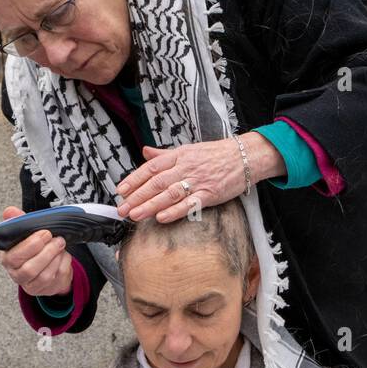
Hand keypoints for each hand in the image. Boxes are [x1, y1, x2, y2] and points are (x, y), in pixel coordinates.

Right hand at [0, 206, 73, 297]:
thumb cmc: (33, 248)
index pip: (13, 257)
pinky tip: (63, 254)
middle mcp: (18, 275)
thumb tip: (10, 211)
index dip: (30, 245)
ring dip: (56, 257)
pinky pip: (58, 277)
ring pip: (45, 275)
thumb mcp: (25, 233)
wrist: (47, 264)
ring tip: (60, 244)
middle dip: (46, 252)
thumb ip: (17, 222)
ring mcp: (32, 285)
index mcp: (8, 259)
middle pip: (30, 269)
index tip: (44, 233)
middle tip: (56, 239)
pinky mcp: (47, 289)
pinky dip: (64, 263)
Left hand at [114, 133, 283, 223]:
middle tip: (122, 209)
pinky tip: (161, 218)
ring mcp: (198, 181)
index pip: (151, 167)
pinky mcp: (210, 194)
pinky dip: (175, 211)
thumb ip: (165, 154)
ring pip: (169, 194)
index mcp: (179, 155)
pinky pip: (190, 204)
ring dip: (150, 205)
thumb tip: (145, 152)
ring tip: (135, 215)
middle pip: (156, 182)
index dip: (134, 179)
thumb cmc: (216, 155)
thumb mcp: (189, 149)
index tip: (121, 191)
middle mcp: (186, 167)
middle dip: (137, 196)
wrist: (245, 157)